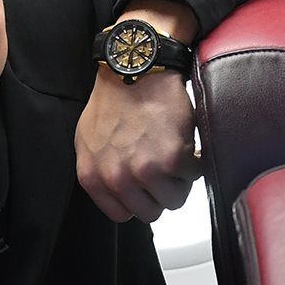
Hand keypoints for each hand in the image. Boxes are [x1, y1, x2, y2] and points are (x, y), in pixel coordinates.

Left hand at [78, 0, 201, 222]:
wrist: (137, 69)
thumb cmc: (114, 99)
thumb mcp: (88, 139)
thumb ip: (100, 171)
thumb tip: (120, 193)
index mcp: (93, 177)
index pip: (122, 214)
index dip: (139, 199)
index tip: (146, 185)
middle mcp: (116, 178)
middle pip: (151, 212)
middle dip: (161, 192)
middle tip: (164, 167)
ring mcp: (144, 170)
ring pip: (174, 200)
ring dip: (180, 180)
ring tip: (175, 154)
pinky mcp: (172, 158)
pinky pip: (194, 177)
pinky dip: (196, 162)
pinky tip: (186, 143)